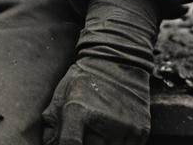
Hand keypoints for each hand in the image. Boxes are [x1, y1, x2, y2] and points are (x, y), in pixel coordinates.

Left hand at [42, 0, 159, 144]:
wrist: (118, 58)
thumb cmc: (85, 78)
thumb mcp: (62, 93)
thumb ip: (52, 123)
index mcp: (77, 109)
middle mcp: (102, 120)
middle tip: (84, 134)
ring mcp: (123, 127)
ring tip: (98, 132)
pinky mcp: (140, 131)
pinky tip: (113, 133)